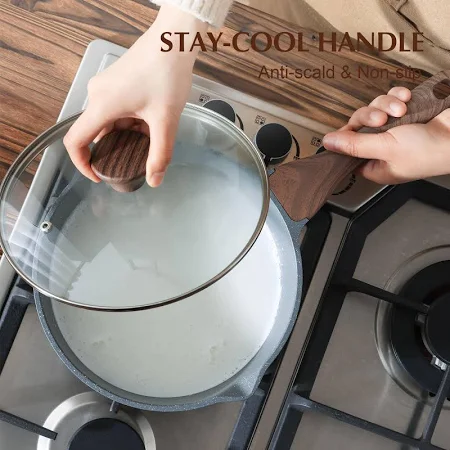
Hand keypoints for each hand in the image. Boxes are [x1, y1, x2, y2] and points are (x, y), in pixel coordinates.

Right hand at [63, 5, 207, 186]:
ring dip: (126, 135)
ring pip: (108, 122)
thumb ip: (160, 154)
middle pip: (95, 133)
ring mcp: (105, 87)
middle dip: (114, 150)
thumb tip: (155, 180)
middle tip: (134, 160)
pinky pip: (115, 110)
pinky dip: (129, 122)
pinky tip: (150, 123)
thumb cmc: (167, 73)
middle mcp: (97, 95)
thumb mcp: (165, 120)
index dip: (82, 164)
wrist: (173, 40)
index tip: (98, 175)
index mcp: (102, 105)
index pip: (75, 141)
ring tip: (149, 138)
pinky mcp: (115, 83)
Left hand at [322, 87, 449, 183]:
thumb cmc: (428, 150)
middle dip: (369, 116)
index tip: (350, 129)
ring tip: (401, 110)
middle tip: (382, 119)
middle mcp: (381, 148)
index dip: (345, 138)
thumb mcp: (385, 147)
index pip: (347, 151)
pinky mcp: (405, 113)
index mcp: (374, 165)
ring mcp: (393, 130)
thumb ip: (354, 145)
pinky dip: (397, 96)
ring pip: (374, 109)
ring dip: (385, 104)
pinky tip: (406, 99)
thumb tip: (328, 143)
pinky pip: (390, 99)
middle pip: (358, 125)